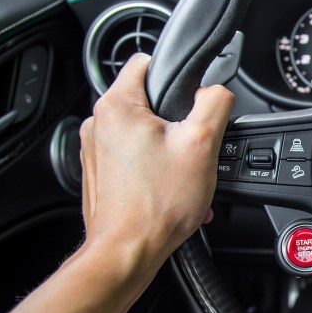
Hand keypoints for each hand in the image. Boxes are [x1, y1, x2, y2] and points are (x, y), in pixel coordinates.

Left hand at [79, 53, 234, 282]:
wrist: (127, 252)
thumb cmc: (156, 207)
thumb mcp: (203, 144)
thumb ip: (214, 102)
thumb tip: (216, 90)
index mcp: (117, 106)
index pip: (147, 61)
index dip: (178, 75)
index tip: (191, 98)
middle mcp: (98, 124)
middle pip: (149, 101)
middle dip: (176, 120)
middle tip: (190, 146)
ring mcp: (95, 150)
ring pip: (142, 131)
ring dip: (167, 147)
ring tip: (179, 173)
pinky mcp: (100, 173)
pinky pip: (133, 156)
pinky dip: (154, 167)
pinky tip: (168, 188)